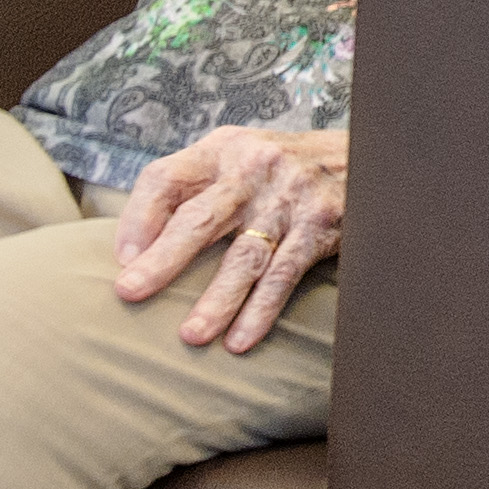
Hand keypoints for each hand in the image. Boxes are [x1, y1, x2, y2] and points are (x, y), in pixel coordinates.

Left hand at [114, 127, 349, 354]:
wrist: (366, 153)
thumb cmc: (285, 167)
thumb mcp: (240, 157)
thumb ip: (196, 187)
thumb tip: (136, 247)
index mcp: (224, 149)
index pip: (166, 178)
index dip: (138, 218)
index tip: (122, 259)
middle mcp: (254, 168)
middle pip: (199, 217)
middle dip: (162, 259)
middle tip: (129, 292)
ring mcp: (290, 196)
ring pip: (244, 255)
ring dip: (216, 299)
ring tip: (191, 336)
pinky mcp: (321, 225)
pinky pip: (284, 274)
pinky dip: (261, 310)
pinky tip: (240, 340)